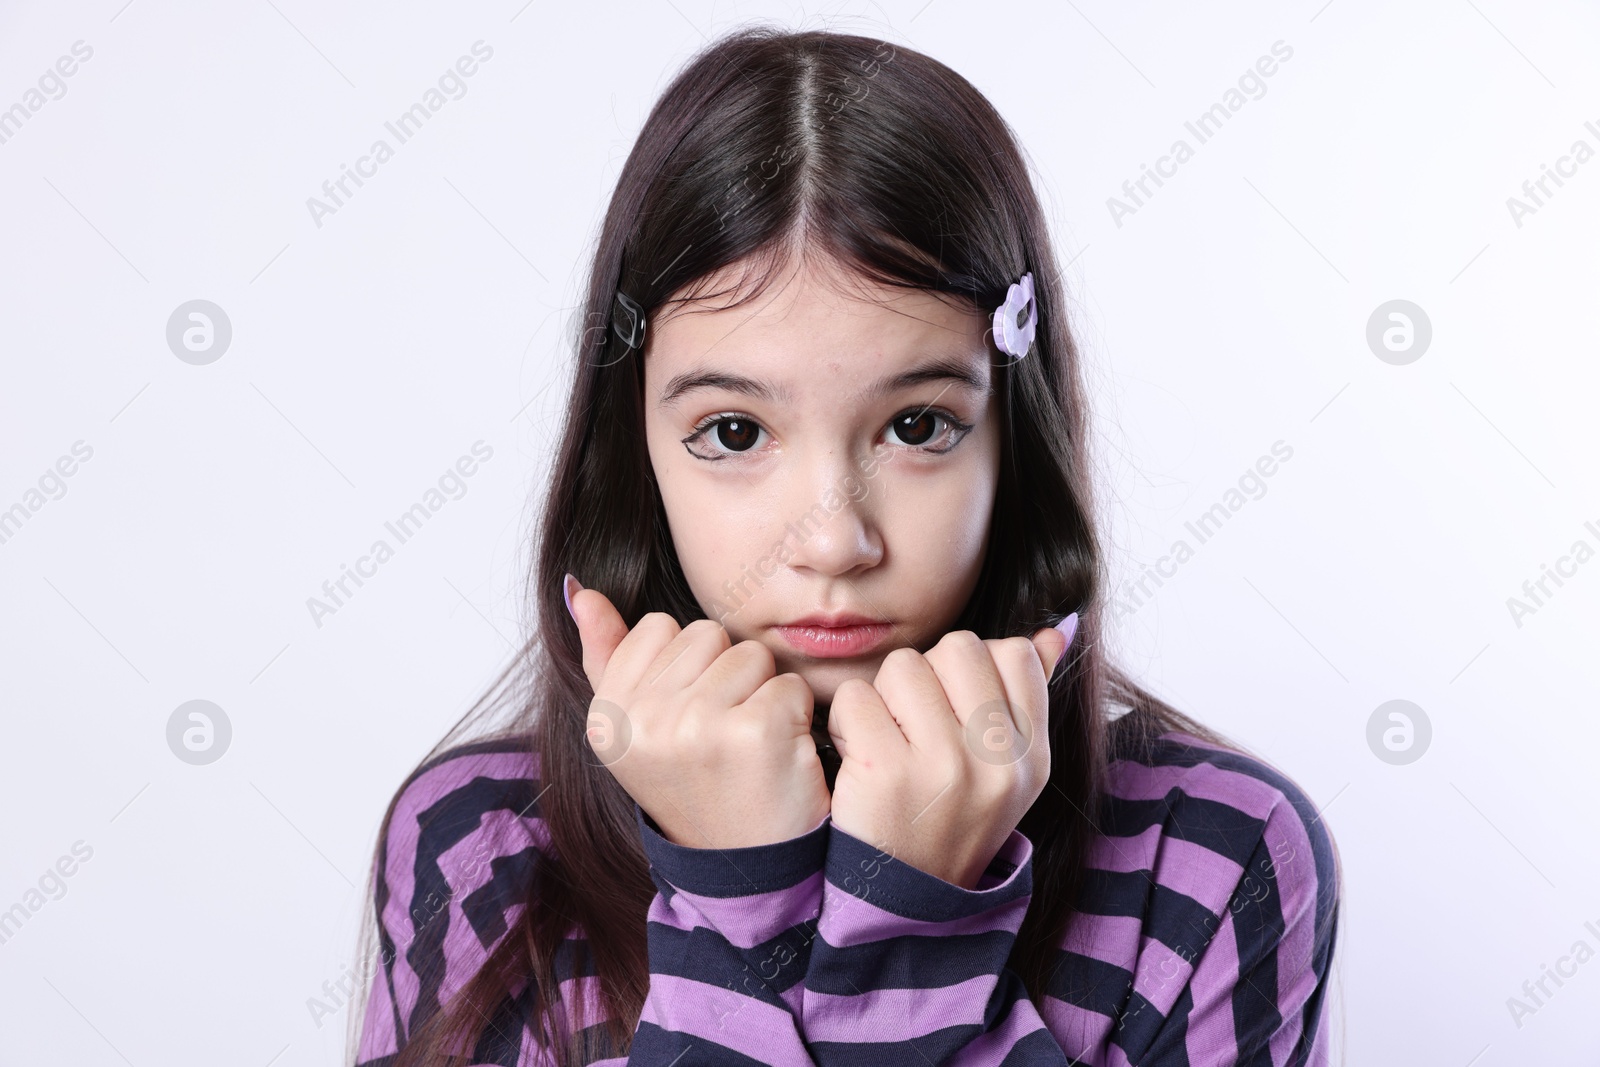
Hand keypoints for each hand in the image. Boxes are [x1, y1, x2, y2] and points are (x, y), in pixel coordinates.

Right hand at [567, 577, 831, 849]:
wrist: (744, 872)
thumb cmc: (697, 788)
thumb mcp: (635, 729)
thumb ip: (606, 654)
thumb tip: (580, 590)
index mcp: (606, 714)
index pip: (660, 627)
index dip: (687, 670)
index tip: (686, 725)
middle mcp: (641, 720)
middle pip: (708, 635)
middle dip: (725, 678)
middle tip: (722, 741)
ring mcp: (694, 726)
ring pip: (751, 656)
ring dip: (761, 696)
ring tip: (748, 750)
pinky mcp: (754, 734)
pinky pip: (789, 685)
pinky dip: (795, 718)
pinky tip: (778, 759)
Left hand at [825, 624, 1071, 888]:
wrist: (901, 909)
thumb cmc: (947, 824)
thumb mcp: (1006, 775)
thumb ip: (1026, 699)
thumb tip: (1051, 630)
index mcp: (1032, 758)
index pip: (1014, 654)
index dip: (970, 669)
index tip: (952, 711)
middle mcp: (998, 762)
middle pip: (958, 648)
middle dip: (925, 676)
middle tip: (913, 727)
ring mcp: (946, 767)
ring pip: (903, 666)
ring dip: (882, 697)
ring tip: (885, 744)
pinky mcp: (888, 774)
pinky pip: (856, 698)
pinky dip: (846, 722)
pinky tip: (858, 759)